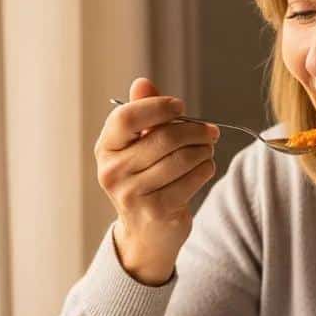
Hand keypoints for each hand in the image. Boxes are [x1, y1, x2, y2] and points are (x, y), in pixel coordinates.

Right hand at [96, 77, 218, 284]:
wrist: (146, 233)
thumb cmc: (145, 180)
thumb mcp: (138, 146)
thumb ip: (142, 114)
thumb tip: (143, 82)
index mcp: (105, 149)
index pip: (126, 118)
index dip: (157, 107)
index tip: (181, 106)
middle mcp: (112, 172)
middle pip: (163, 138)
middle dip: (194, 130)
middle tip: (210, 131)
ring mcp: (132, 194)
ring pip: (182, 158)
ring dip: (203, 150)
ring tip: (206, 150)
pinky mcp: (157, 211)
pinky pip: (192, 179)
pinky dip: (205, 169)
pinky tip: (204, 168)